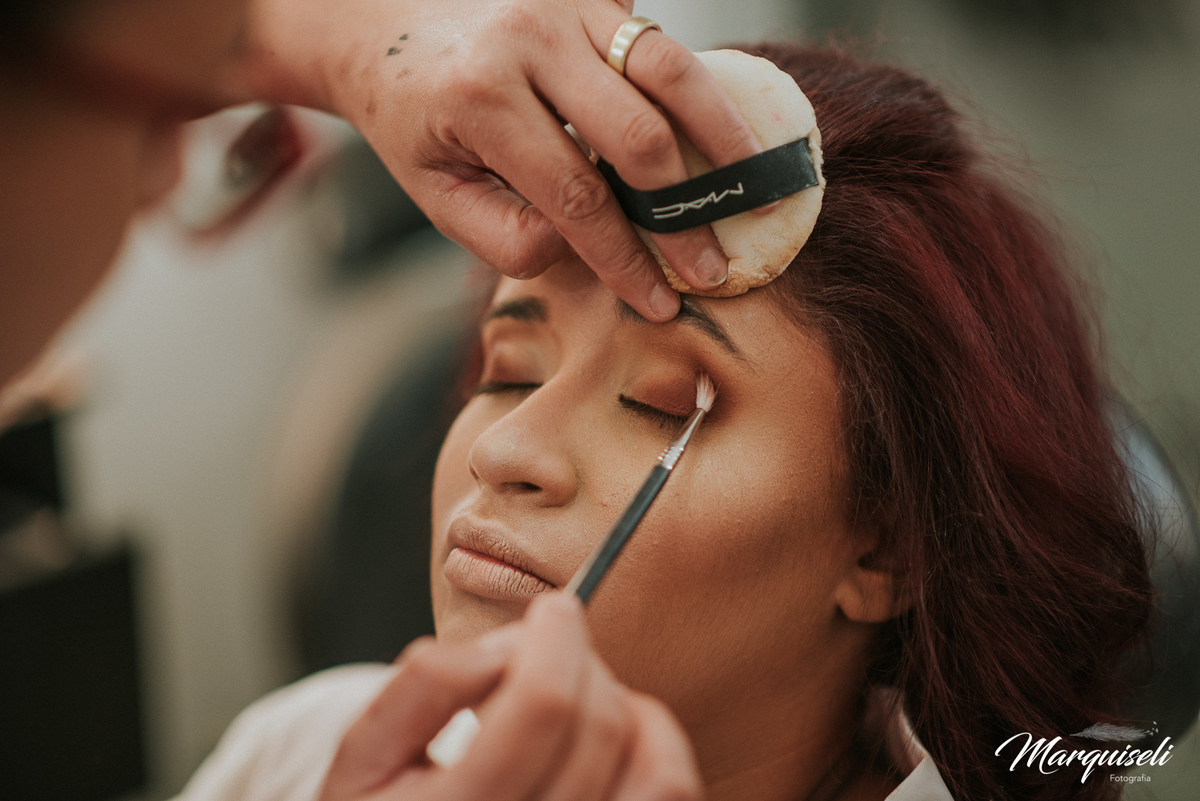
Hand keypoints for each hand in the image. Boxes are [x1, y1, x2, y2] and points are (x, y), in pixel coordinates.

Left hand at [244, 0, 761, 319]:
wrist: (383, 25)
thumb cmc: (414, 119)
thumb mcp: (435, 192)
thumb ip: (505, 236)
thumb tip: (587, 248)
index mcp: (481, 99)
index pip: (576, 197)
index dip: (627, 259)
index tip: (662, 302)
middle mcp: (529, 39)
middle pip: (639, 135)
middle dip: (684, 214)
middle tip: (713, 265)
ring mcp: (566, 5)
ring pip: (670, 71)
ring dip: (722, 137)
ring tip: (757, 188)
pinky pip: (658, 41)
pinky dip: (697, 92)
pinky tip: (724, 136)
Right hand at [317, 593, 702, 800]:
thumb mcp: (364, 752)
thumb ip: (425, 685)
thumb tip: (506, 646)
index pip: (543, 706)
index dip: (556, 639)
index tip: (552, 609)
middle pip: (597, 722)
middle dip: (578, 661)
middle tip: (546, 649)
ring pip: (644, 754)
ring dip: (613, 697)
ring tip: (566, 690)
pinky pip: (669, 788)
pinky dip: (653, 737)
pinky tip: (609, 724)